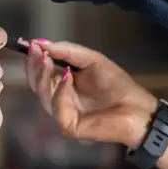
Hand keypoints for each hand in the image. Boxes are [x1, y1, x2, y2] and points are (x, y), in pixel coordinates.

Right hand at [21, 39, 153, 149]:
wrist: (137, 108)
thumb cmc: (117, 85)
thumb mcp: (92, 60)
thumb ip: (67, 51)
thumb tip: (41, 43)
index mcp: (63, 85)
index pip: (41, 73)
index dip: (34, 59)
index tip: (30, 43)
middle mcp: (59, 100)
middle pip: (37, 85)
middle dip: (34, 66)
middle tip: (35, 50)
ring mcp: (63, 114)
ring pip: (43, 96)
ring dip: (44, 76)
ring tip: (47, 59)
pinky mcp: (69, 126)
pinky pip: (57, 107)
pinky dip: (60, 91)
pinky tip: (66, 77)